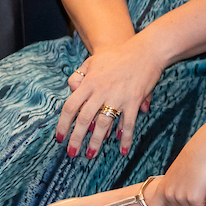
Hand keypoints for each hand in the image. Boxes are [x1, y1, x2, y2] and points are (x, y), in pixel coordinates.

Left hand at [55, 36, 163, 158]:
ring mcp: (118, 97)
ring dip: (96, 142)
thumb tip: (72, 90)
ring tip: (90, 155)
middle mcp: (101, 91)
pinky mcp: (134, 101)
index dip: (63, 124)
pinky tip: (123, 150)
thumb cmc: (118, 54)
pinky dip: (126, 138)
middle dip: (76, 139)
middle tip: (71, 153)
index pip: (70, 107)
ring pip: (103, 125)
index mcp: (89, 82)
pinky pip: (128, 124)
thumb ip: (80, 75)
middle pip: (83, 119)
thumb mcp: (93, 60)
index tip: (60, 138)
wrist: (145, 50)